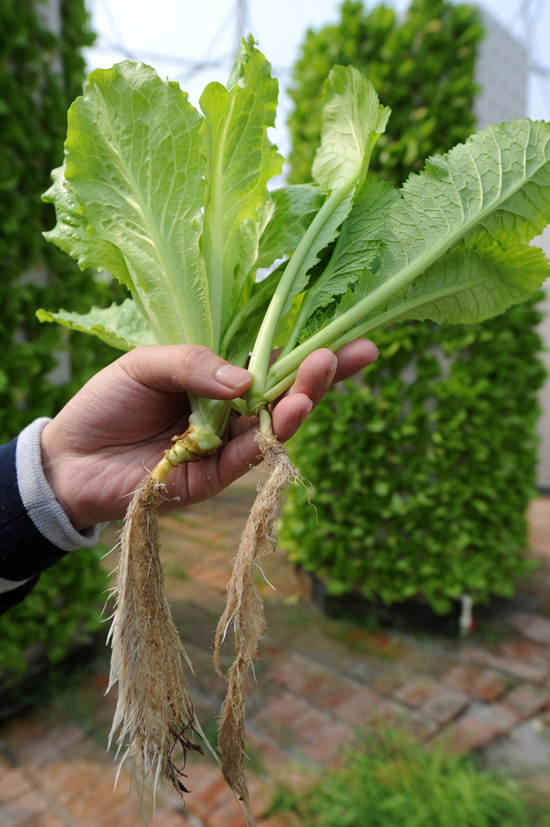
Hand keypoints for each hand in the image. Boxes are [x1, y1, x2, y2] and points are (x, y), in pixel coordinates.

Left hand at [41, 341, 377, 529]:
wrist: (70, 458)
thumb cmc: (107, 403)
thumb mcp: (147, 364)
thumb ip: (195, 364)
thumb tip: (247, 380)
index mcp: (218, 381)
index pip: (274, 365)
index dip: (310, 353)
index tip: (353, 338)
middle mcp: (230, 414)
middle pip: (285, 396)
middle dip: (321, 376)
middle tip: (354, 354)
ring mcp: (224, 448)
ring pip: (273, 427)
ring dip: (299, 404)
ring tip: (319, 379)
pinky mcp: (212, 479)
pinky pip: (245, 458)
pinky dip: (266, 438)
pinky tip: (285, 414)